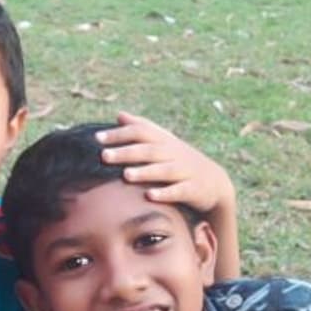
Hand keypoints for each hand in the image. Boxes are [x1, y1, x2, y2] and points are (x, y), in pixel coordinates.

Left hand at [96, 110, 234, 214]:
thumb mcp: (163, 142)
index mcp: (164, 141)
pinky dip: (166, 193)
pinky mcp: (193, 189)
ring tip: (126, 175)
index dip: (120, 134)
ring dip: (145, 172)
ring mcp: (185, 171)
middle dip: (126, 152)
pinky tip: (150, 196)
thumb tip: (119, 114)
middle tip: (104, 156)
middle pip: (148, 150)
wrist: (214, 182)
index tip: (96, 137)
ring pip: (164, 170)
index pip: (141, 132)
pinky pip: (179, 190)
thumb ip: (142, 128)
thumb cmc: (179, 160)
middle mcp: (173, 153)